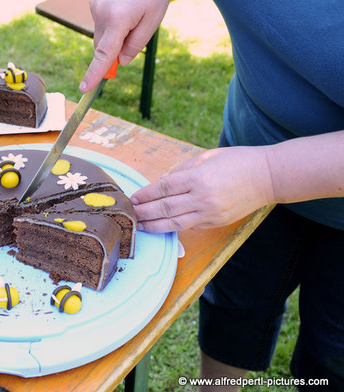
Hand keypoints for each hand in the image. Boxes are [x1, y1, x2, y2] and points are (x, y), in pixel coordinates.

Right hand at [80, 0, 169, 91]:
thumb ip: (136, 44)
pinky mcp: (94, 1)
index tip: (85, 88)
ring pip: (101, 34)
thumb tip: (121, 61)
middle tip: (135, 32)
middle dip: (114, 49)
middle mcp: (101, 13)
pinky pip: (100, 21)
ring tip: (132, 13)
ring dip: (114, 34)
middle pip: (102, 46)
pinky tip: (123, 7)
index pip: (104, 55)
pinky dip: (111, 22)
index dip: (94, 74)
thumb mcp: (153, 19)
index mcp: (117, 21)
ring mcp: (95, 6)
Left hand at [131, 146, 274, 231]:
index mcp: (198, 177)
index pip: (163, 188)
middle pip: (164, 208)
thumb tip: (162, 183)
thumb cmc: (238, 161)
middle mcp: (202, 197)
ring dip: (154, 225)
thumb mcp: (207, 157)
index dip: (146, 194)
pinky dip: (174, 227)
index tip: (133, 197)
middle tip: (130, 213)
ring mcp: (210, 213)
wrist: (269, 176)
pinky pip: (190, 226)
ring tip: (140, 225)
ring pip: (175, 223)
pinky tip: (161, 226)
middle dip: (144, 212)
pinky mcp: (216, 222)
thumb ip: (182, 170)